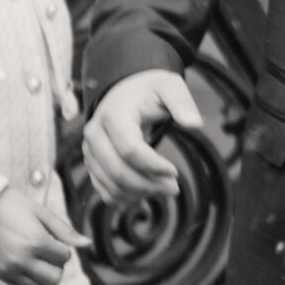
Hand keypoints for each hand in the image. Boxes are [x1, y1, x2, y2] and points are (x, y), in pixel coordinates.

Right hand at [0, 186, 90, 284]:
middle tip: (50, 255)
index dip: (63, 249)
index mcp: (36, 242)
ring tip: (38, 261)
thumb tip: (88, 244)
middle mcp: (22, 259)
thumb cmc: (14, 208)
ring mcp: (9, 269)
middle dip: (57, 267)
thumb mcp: (42, 213)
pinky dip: (29, 279)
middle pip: (54, 279)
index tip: (54, 240)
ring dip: (44, 276)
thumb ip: (65, 231)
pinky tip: (25, 263)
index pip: (64, 258)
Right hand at [82, 70, 205, 203]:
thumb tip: (195, 123)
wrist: (125, 91)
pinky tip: (145, 195)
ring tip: (164, 190)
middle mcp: (94, 134)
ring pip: (110, 184)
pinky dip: (124, 198)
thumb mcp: (169, 86)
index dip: (153, 165)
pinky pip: (103, 189)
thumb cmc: (149, 89)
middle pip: (118, 171)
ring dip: (138, 194)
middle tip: (174, 188)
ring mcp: (90, 151)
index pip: (130, 150)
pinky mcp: (91, 163)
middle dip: (148, 185)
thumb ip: (181, 102)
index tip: (175, 172)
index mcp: (113, 115)